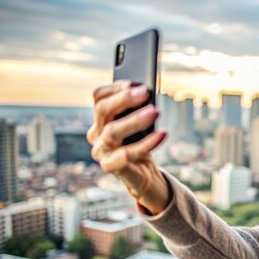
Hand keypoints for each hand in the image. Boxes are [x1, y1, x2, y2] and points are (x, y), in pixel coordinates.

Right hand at [87, 80, 168, 214]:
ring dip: (134, 120)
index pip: (98, 97)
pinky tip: (161, 134)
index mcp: (101, 119)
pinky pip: (126, 154)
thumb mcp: (140, 124)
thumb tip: (146, 93)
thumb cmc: (141, 144)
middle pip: (102, 111)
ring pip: (112, 131)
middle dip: (124, 100)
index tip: (135, 83)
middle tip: (145, 93)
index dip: (115, 88)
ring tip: (155, 112)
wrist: (144, 174)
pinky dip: (146, 143)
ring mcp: (101, 151)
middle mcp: (96, 134)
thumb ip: (139, 109)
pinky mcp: (111, 167)